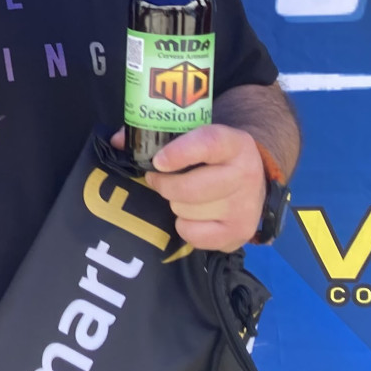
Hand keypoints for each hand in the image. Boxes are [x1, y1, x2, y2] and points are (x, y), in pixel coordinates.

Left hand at [117, 123, 267, 250]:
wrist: (252, 180)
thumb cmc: (213, 157)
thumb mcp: (196, 137)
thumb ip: (158, 135)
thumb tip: (117, 141)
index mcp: (234, 143)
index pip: (209, 144)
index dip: (180, 152)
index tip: (158, 161)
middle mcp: (246, 174)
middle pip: (191, 188)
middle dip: (165, 185)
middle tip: (157, 179)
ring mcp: (245, 207)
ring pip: (187, 211)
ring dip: (176, 204)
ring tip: (183, 197)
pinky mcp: (239, 233)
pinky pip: (193, 235)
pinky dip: (185, 227)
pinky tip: (193, 216)